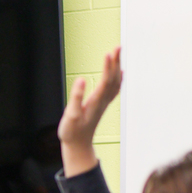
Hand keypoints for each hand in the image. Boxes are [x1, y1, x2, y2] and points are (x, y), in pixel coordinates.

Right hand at [57, 47, 121, 176]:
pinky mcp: (102, 105)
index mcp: (95, 102)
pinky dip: (118, 78)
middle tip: (118, 47)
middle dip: (116, 62)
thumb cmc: (72, 132)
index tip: (109, 53)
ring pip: (115, 82)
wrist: (78, 145)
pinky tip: (120, 72)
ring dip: (118, 67)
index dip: (107, 67)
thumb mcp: (70, 116)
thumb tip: (81, 80)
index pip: (105, 81)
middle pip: (113, 78)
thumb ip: (76, 97)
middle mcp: (102, 101)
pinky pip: (114, 89)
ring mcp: (104, 103)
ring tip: (119, 53)